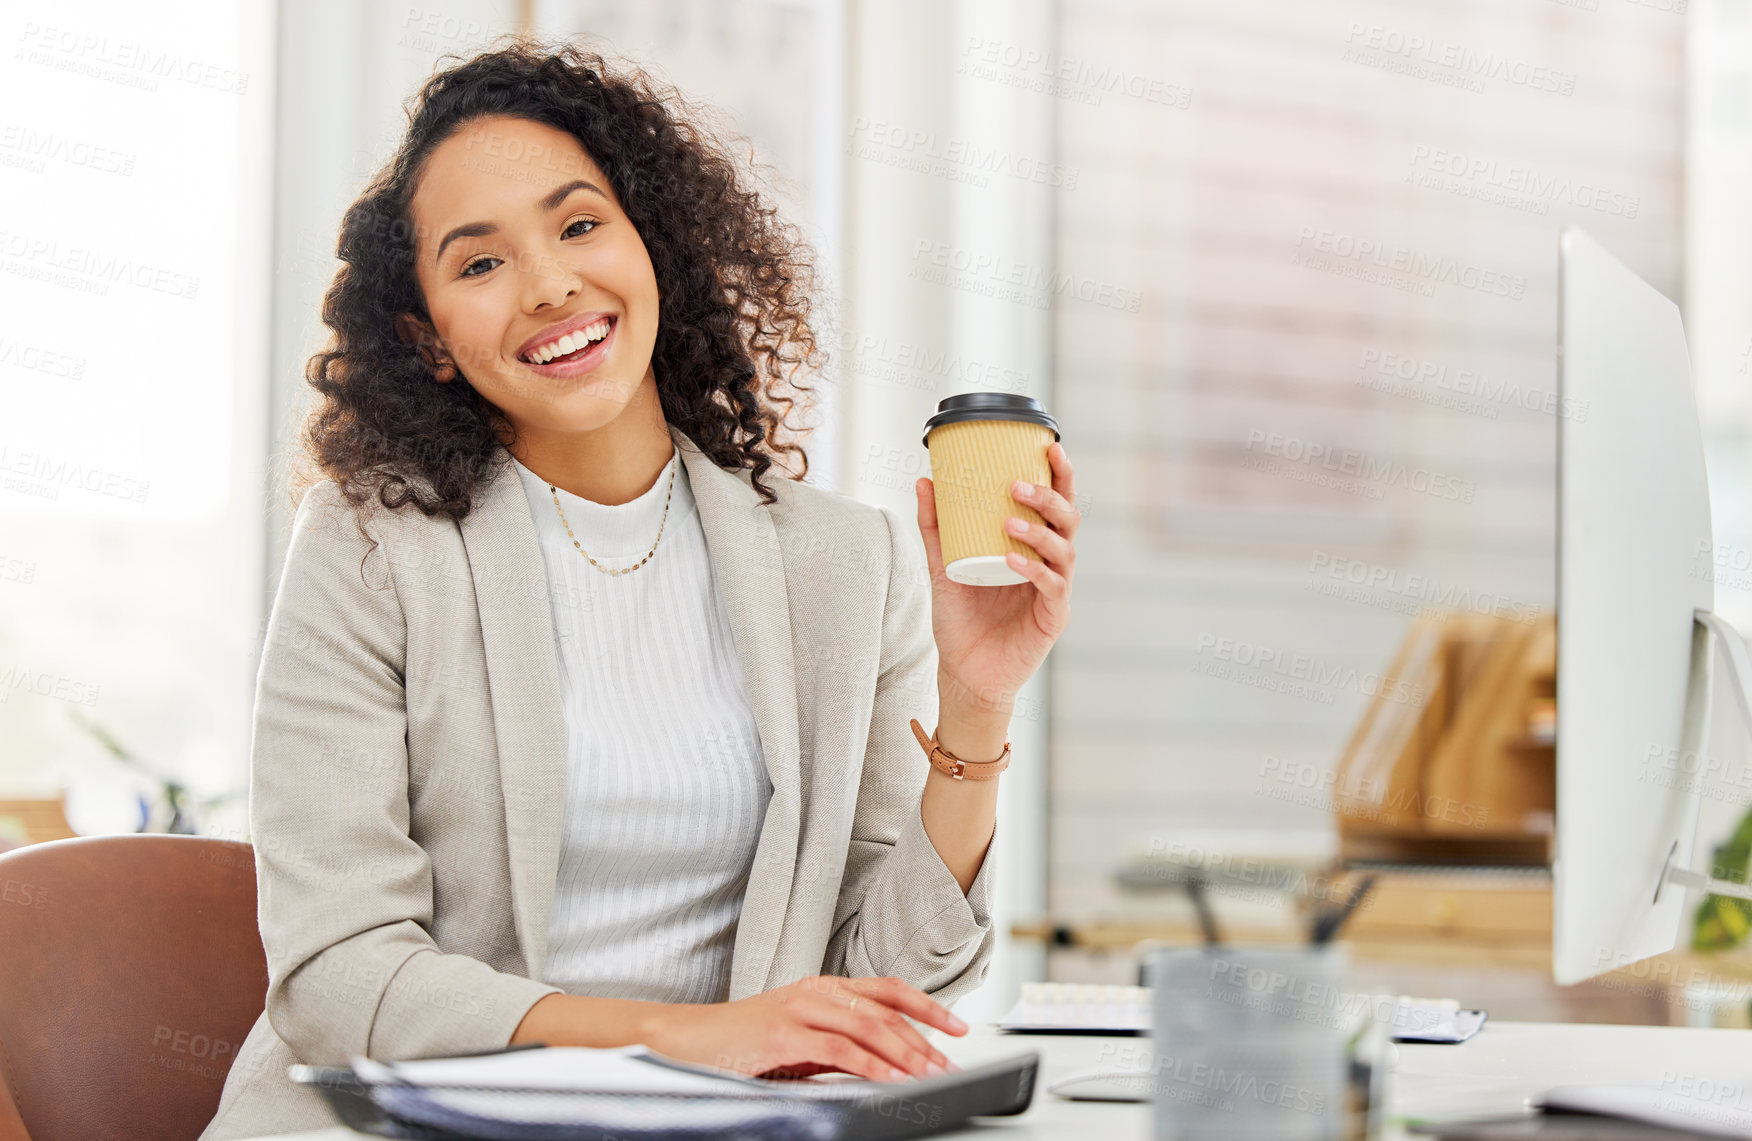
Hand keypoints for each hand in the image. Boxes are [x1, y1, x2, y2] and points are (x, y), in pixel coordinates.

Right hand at [642, 975, 967, 1080]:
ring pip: (869, 1027)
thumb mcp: (800, 1041)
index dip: (927, 1006)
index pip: (887, 989)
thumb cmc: (743, 1044)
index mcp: (823, 988)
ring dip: (905, 1053)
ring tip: (930, 1074)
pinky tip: (890, 1080)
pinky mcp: (783, 1033)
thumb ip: (838, 1045)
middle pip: (886, 1009)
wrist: (686, 1041)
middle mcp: (816, 990)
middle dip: (924, 1038)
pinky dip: (870, 1065)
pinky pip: (838, 1049)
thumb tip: (886, 1064)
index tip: (957, 1027)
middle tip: (950, 1062)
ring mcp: (799, 1008)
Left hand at [915, 441, 1079, 714]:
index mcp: (1033, 545)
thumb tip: (924, 481)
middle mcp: (1051, 563)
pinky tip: (1013, 560)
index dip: (1059, 474)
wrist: (965, 672)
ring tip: (1009, 520)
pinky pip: (1052, 587)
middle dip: (1050, 496)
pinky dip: (1034, 570)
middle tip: (1018, 484)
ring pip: (1064, 550)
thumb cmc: (961, 619)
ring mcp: (1055, 590)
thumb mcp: (942, 567)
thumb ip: (935, 527)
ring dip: (1039, 531)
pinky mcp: (1052, 618)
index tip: (1048, 446)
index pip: (1055, 503)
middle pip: (1068, 520)